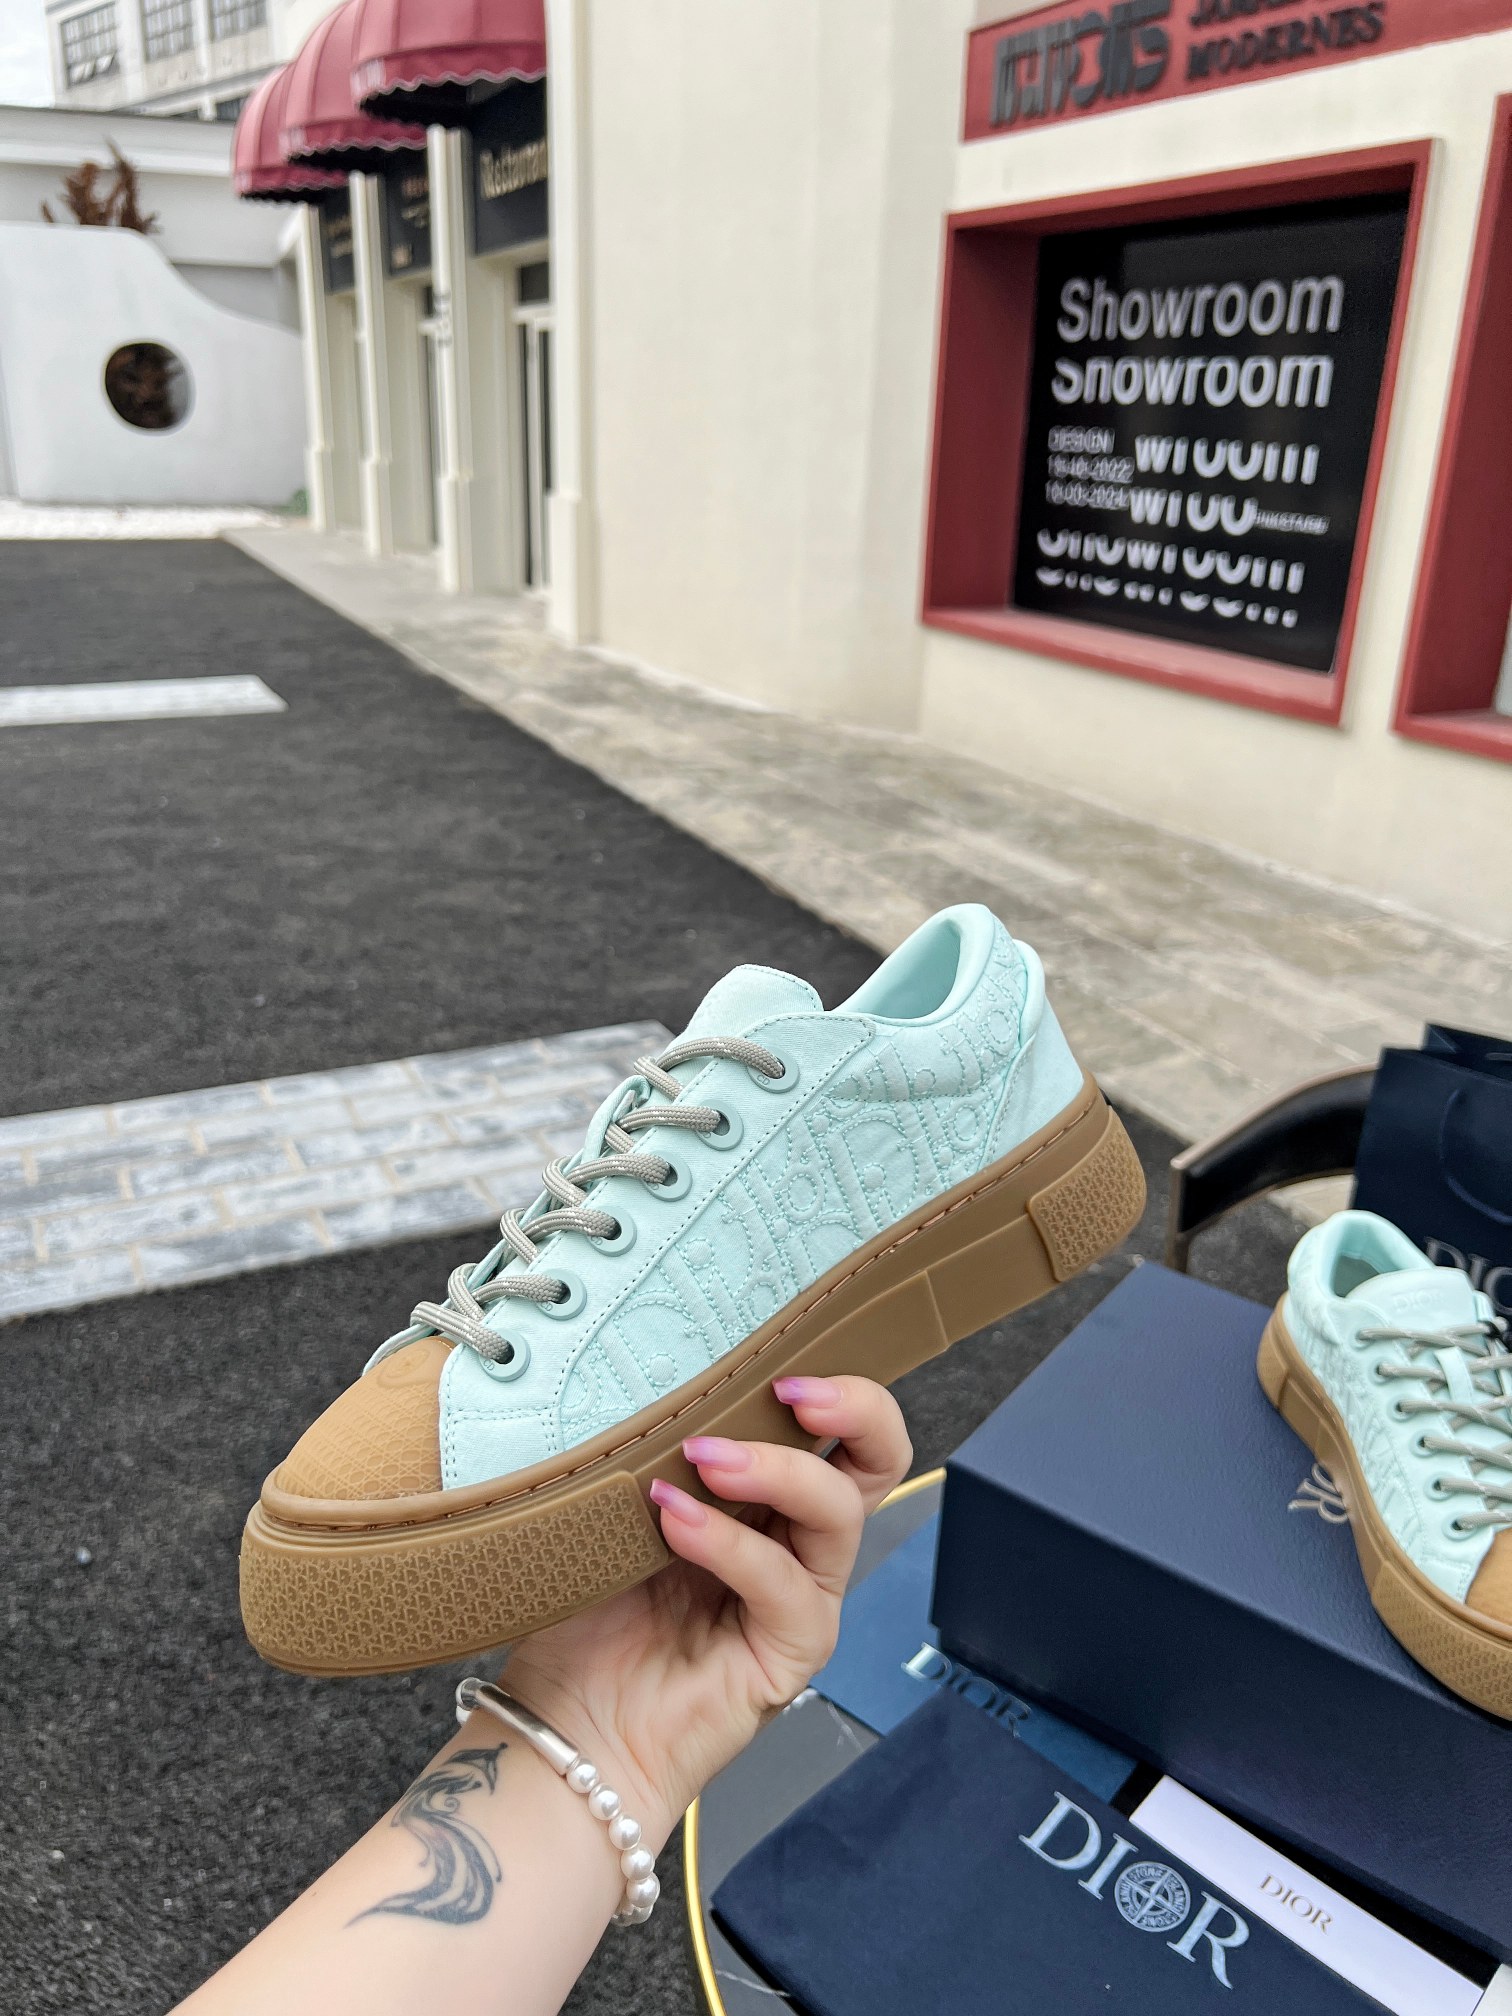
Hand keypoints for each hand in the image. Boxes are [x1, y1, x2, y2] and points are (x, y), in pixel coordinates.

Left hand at [498, 1375, 911, 1847]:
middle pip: (879, 1460)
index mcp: (765, 1492)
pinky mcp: (790, 1653)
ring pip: (840, 1512)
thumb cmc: (586, 1612)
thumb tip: (648, 1372)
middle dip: (855, 1409)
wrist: (565, 1724)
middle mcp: (797, 1538)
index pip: (837, 1423)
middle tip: (791, 1391)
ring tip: (704, 1458)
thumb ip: (652, 1447)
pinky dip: (732, 1545)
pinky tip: (674, 1521)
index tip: (777, 1355)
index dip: (831, 1381)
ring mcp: (801, 1597)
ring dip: (778, 1471)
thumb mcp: (615, 1503)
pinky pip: (785, 1587)